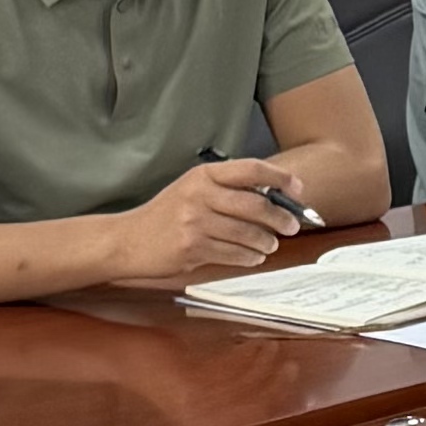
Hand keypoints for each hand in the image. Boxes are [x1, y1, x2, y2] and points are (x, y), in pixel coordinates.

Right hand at [109, 158, 301, 280]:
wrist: (127, 241)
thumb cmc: (165, 215)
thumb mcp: (192, 190)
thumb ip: (226, 189)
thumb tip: (273, 197)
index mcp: (203, 176)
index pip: (251, 169)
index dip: (280, 178)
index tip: (297, 188)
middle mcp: (199, 195)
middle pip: (256, 204)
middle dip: (281, 217)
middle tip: (292, 225)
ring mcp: (195, 222)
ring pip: (248, 233)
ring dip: (267, 241)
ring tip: (271, 244)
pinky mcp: (191, 248)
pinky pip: (233, 253)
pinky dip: (250, 256)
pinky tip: (254, 256)